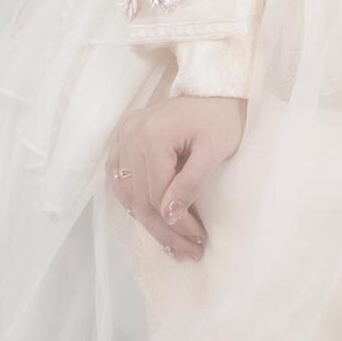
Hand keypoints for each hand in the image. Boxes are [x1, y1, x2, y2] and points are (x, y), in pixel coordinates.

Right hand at [105, 93, 246, 260]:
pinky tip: (151, 219)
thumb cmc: (221, 117)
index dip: (176, 224)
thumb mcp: (214, 150)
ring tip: (172, 244)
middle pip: (139, 198)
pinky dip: (134, 202)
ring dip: (148, 221)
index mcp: (151, 134)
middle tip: (187, 251)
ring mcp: (123, 135)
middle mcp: (130, 134)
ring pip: (127, 193)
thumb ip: (190, 183)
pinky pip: (120, 179)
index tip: (198, 241)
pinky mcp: (123, 137)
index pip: (157, 193)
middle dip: (164, 230)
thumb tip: (170, 216)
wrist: (215, 88)